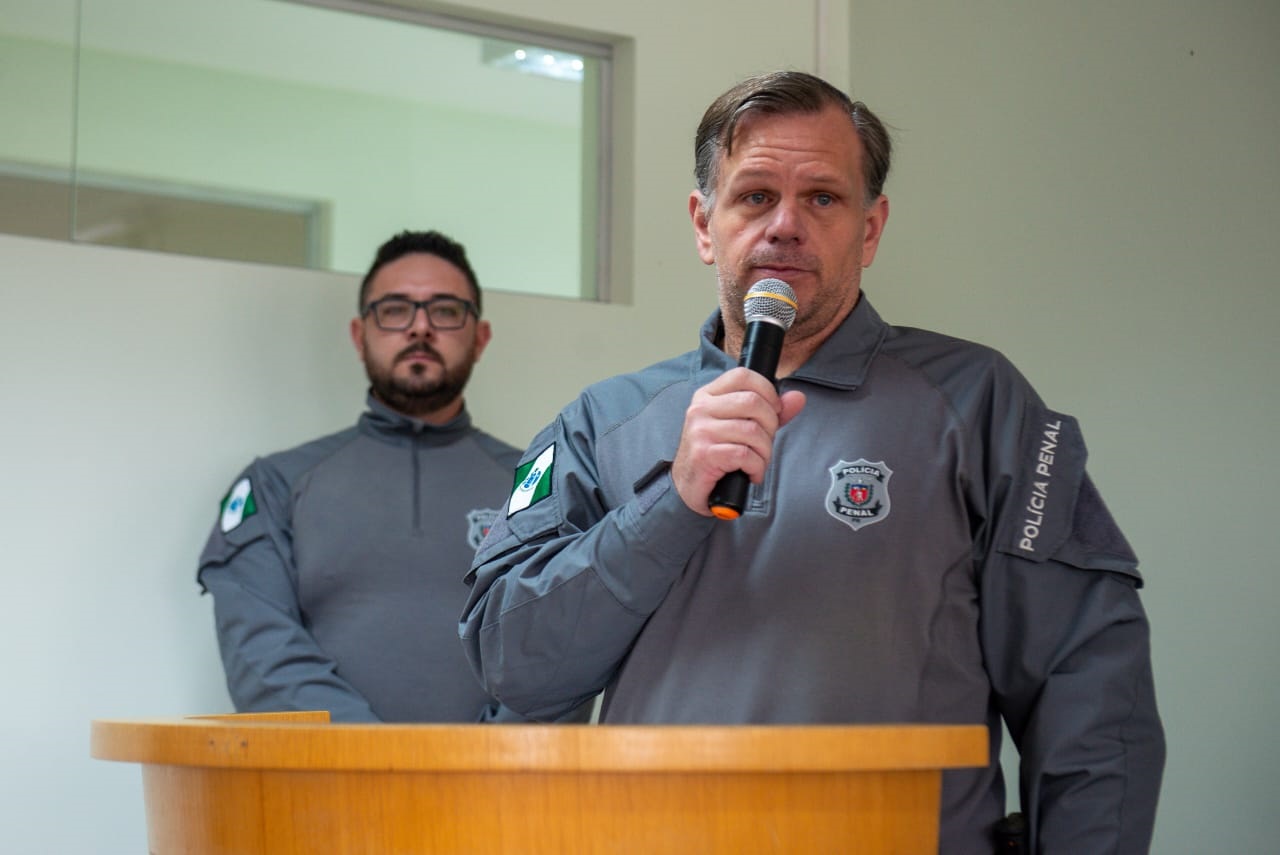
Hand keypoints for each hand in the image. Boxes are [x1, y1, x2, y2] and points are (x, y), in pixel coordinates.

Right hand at [671, 367, 805, 515]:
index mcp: (708, 396)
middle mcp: (700, 409)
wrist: (688, 486)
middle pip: (752, 402)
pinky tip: (751, 473)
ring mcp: (700, 431)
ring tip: (758, 461)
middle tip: (765, 443)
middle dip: (770, 425)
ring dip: (765, 451)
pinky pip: (745, 455)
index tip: (773, 410)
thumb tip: (797, 398)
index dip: (767, 391)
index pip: (743, 376)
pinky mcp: (704, 455)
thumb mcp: (739, 427)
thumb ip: (769, 412)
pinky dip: (756, 467)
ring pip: (752, 430)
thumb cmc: (715, 454)